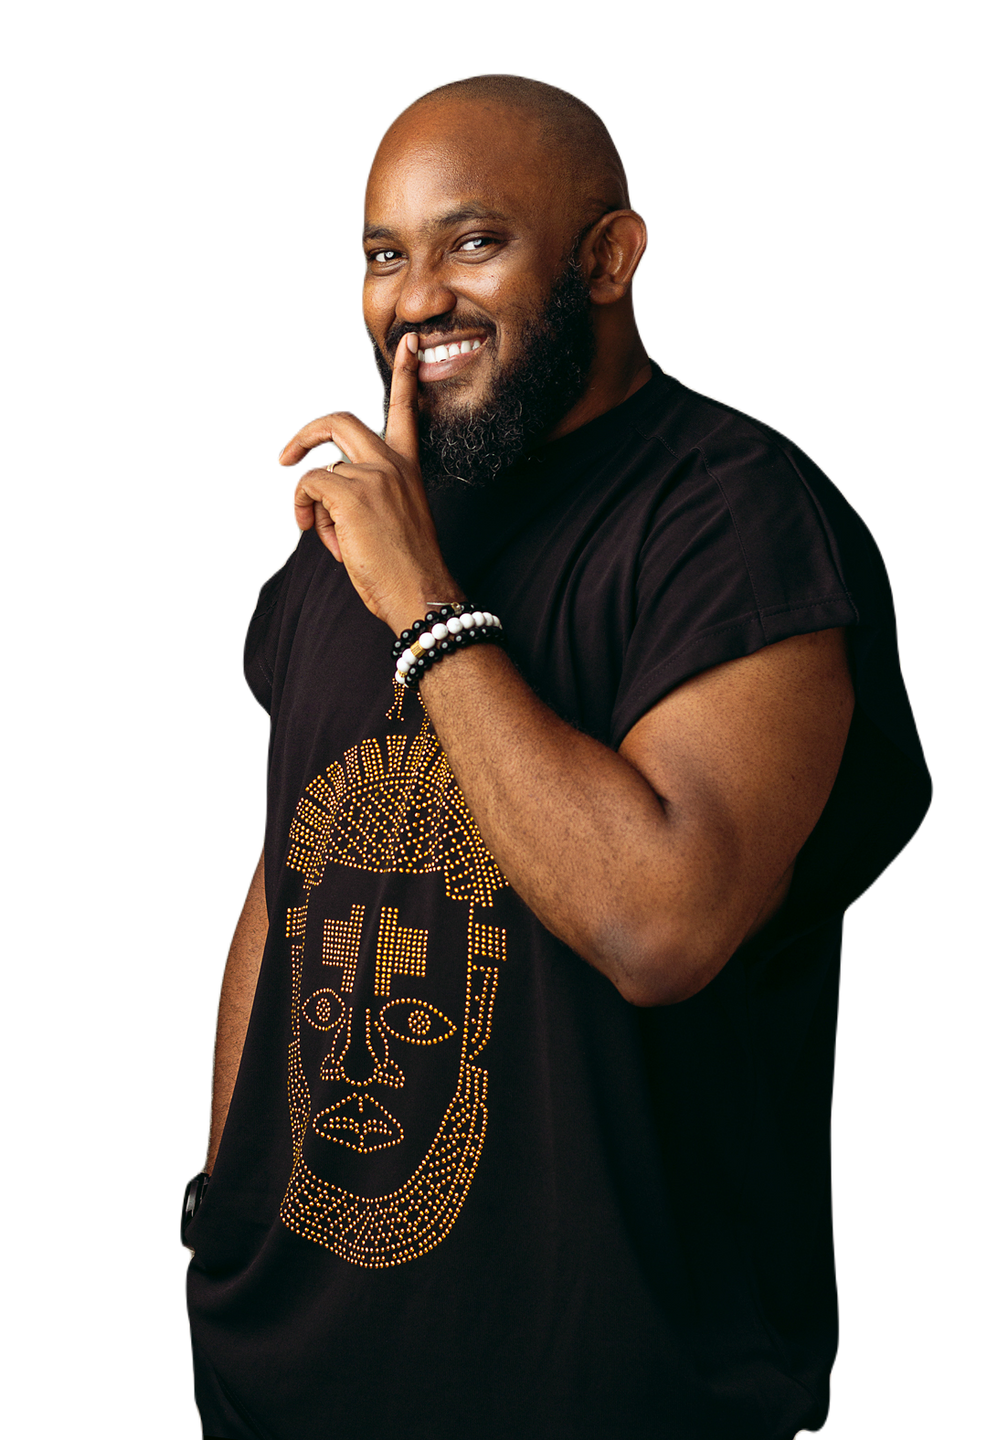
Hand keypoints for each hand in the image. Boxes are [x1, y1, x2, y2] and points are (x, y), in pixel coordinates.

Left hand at [276, 334, 464, 634]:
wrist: (421, 593)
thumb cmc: (406, 567)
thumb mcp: (393, 517)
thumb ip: (365, 492)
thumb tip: (321, 492)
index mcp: (407, 466)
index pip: (407, 410)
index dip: (406, 374)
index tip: (411, 343)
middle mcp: (391, 463)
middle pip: (340, 421)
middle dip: (304, 436)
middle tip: (285, 460)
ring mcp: (372, 475)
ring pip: (318, 470)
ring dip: (310, 503)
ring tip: (325, 534)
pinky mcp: (350, 493)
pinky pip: (307, 487)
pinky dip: (302, 510)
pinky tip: (316, 533)